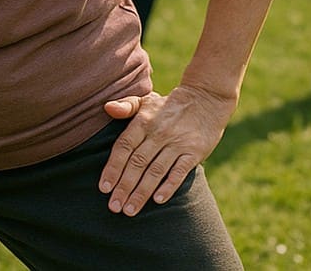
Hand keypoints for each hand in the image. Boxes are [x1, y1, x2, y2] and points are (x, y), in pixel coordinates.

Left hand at [98, 84, 233, 215]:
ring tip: (130, 210)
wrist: (206, 99)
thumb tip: (107, 108)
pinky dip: (168, 185)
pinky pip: (179, 171)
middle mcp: (158, 133)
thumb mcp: (146, 101)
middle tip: (114, 207)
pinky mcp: (194, 152)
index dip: (113, 168)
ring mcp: (177, 143)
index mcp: (143, 122)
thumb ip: (125, 106)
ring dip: (142, 192)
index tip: (104, 188)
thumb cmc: (169, 105)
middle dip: (124, 187)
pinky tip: (158, 200)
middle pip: (137, 163)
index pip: (124, 147)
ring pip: (155, 171)